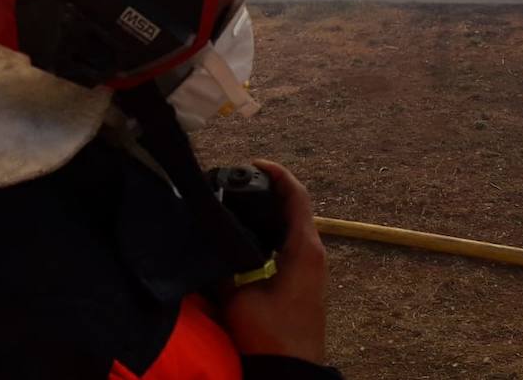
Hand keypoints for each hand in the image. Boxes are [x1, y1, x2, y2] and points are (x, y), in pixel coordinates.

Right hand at [220, 160, 328, 363]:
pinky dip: (275, 230)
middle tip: (243, 180)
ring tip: (244, 202)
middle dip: (273, 189)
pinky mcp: (305, 280)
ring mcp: (312, 267)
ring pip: (295, 225)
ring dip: (274, 210)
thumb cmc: (269, 334)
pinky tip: (251, 235)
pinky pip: (292, 243)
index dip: (278, 174)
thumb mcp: (238, 297)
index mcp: (304, 248)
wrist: (290, 371)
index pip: (297, 196)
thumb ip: (224, 265)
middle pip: (297, 206)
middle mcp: (314, 252)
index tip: (255, 163)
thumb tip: (209, 241)